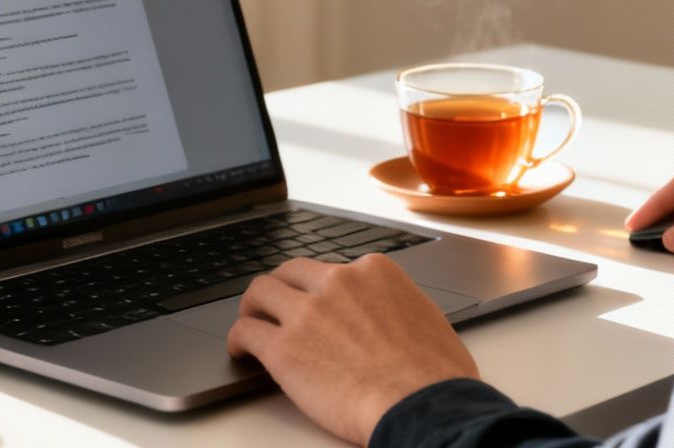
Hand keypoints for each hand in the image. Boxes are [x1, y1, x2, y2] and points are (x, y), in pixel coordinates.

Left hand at [226, 254, 480, 444]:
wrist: (421, 404)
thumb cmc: (435, 374)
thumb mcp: (426, 317)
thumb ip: (397, 306)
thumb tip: (391, 318)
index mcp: (373, 271)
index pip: (332, 269)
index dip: (319, 289)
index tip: (316, 304)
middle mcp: (337, 281)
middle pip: (291, 272)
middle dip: (281, 288)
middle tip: (274, 307)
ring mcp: (306, 312)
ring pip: (260, 292)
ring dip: (252, 307)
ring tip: (250, 324)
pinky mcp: (283, 347)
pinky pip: (246, 332)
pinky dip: (239, 339)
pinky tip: (241, 352)